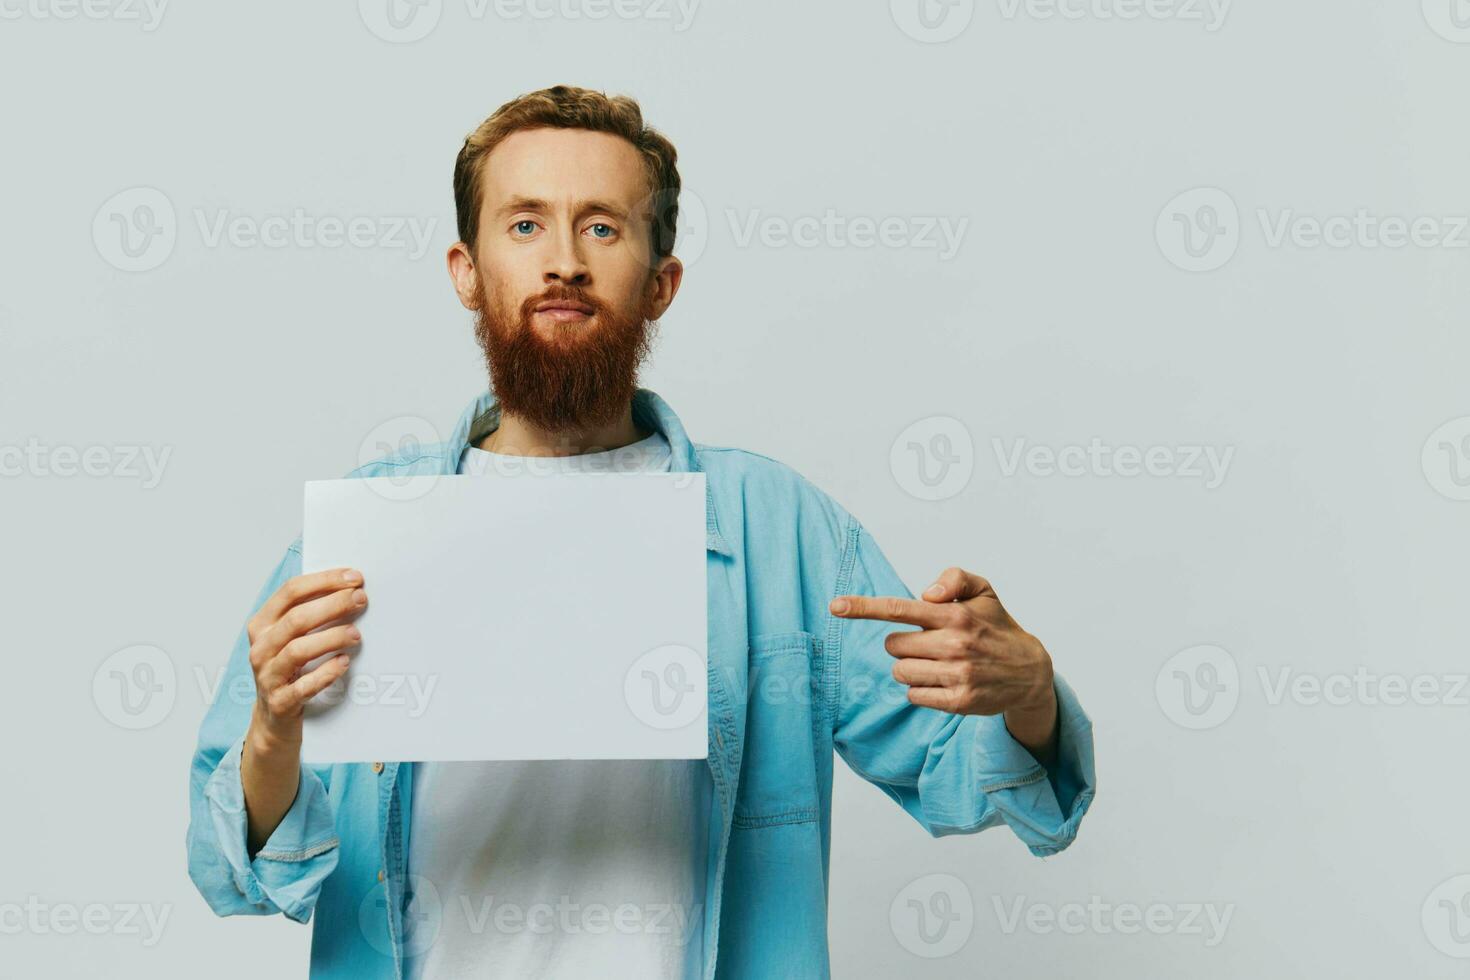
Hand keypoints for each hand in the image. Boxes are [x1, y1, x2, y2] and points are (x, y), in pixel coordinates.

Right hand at [245, 567, 366, 747]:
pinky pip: (303, 687)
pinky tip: (344, 663)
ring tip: (356, 634)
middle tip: (360, 599)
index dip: (324, 581)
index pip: (291, 592)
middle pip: (296, 618)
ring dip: (331, 638)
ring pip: (297, 650)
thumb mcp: (291, 638)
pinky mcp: (280, 702)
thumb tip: (350, 588)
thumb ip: (311, 612)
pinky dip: (326, 673)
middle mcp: (261, 647)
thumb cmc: (290, 669)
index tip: (354, 578)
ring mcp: (268, 676)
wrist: (274, 719)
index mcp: (263, 624)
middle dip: (332, 605)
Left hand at [829, 566, 1057, 757]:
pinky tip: (944, 682)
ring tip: (937, 663)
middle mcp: (954, 644)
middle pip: (893, 645)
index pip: (899, 608)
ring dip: (911, 668)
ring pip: (900, 672)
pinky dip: (922, 690)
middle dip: (903, 644)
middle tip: (928, 644)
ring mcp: (957, 674)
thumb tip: (926, 593)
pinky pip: (914, 696)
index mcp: (954, 614)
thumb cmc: (996, 626)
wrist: (1030, 671)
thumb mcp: (983, 591)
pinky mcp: (959, 702)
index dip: (863, 607)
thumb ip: (954, 578)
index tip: (835, 606)